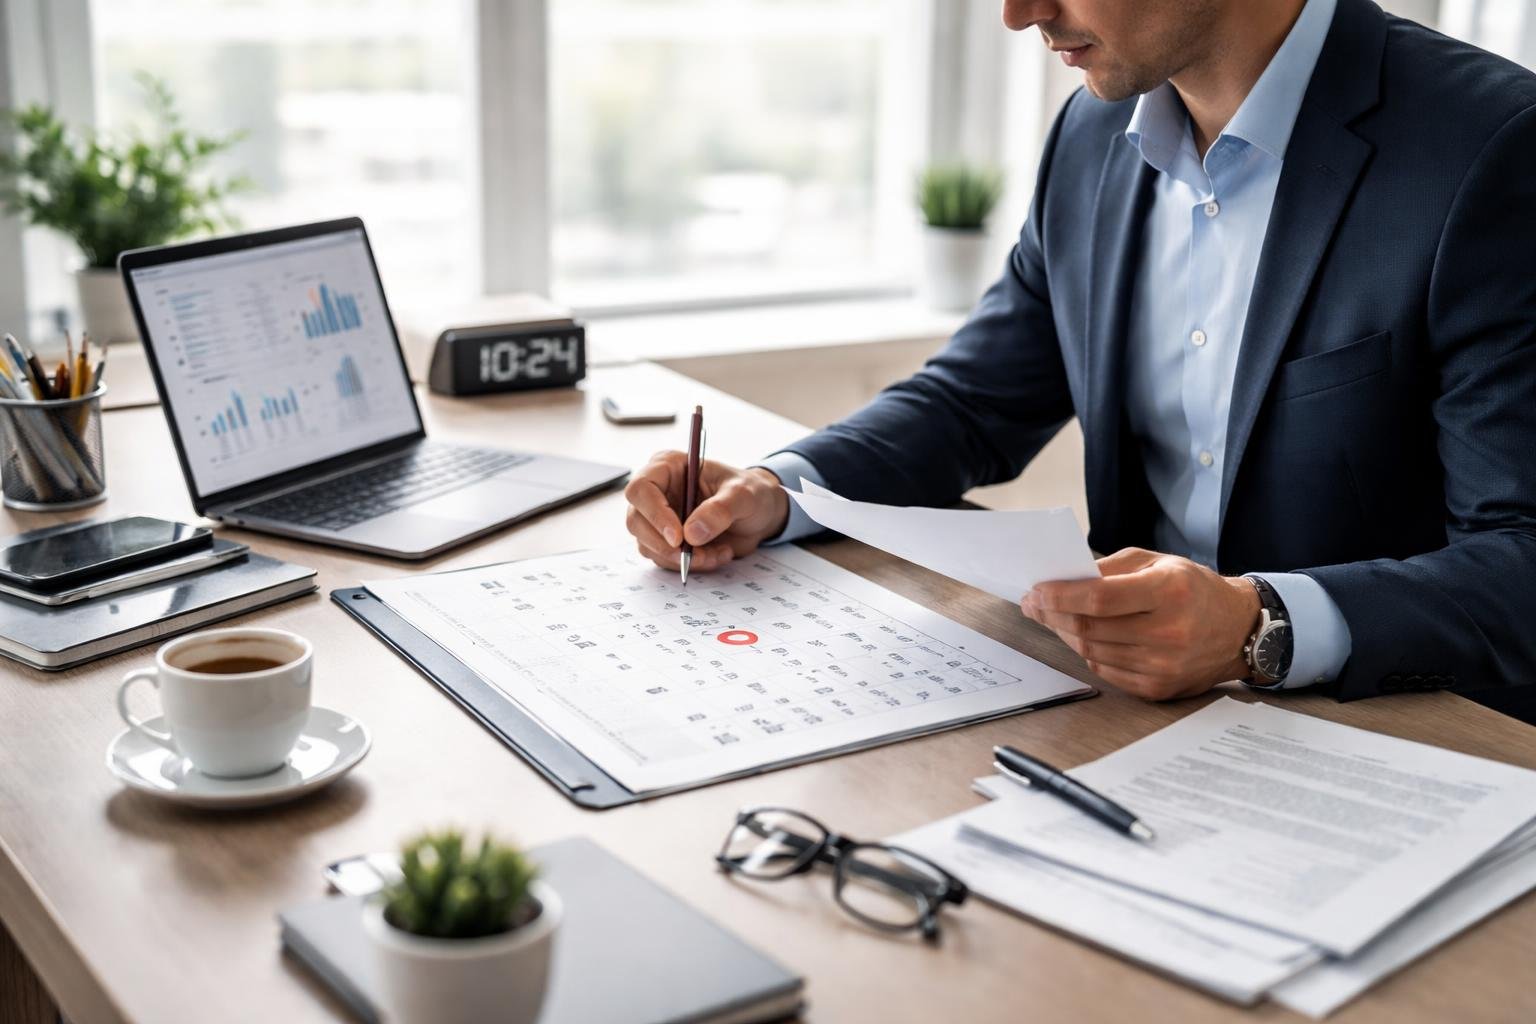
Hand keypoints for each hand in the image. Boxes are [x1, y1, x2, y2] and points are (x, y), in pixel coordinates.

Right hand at [624, 452, 790, 572]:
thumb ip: (720, 510)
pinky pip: (664, 559)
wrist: (760, 514)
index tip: (679, 537)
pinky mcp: (665, 540)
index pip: (641, 488)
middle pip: (636, 521)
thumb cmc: (750, 492)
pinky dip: (688, 565)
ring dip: (681, 558)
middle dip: (665, 546)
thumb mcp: (743, 495)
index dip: (655, 514)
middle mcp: (657, 491)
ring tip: (716, 553)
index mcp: (668, 466)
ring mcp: (658, 517)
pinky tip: (714, 555)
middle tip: (695, 556)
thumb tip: (692, 533)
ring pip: (648, 545)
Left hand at [1020, 548, 1261, 699]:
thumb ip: (1109, 568)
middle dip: (1052, 615)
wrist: (1238, 630)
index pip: (1099, 598)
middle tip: (1034, 604)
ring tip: (1055, 618)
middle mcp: (1169, 632)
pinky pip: (1106, 671)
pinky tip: (1084, 637)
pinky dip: (1088, 653)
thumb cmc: (1193, 590)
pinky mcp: (1158, 689)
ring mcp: (1164, 666)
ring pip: (1092, 652)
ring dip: (1066, 634)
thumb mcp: (1157, 562)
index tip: (1035, 592)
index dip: (1060, 596)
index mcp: (1169, 592)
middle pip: (1090, 628)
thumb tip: (1063, 581)